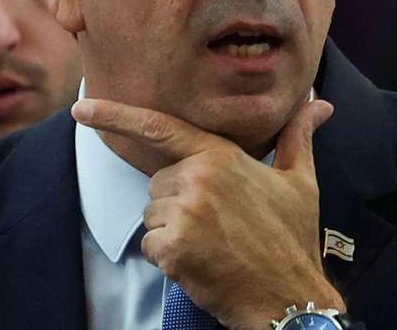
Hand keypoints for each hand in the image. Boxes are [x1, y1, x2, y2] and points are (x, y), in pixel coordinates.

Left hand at [71, 97, 343, 329]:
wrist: (289, 295)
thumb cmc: (294, 237)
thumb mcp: (300, 181)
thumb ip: (298, 134)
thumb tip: (316, 100)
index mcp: (221, 155)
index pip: (159, 128)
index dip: (115, 114)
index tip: (79, 106)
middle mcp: (198, 178)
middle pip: (158, 183)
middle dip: (179, 202)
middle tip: (220, 224)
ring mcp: (184, 213)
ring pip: (151, 214)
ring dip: (173, 231)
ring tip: (214, 243)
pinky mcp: (173, 247)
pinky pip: (149, 245)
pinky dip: (169, 258)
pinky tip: (202, 262)